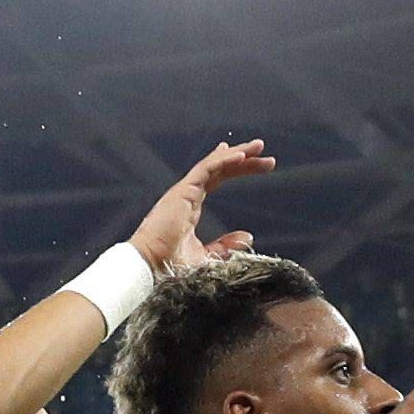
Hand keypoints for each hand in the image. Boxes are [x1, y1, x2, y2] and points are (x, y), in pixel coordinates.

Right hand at [130, 136, 276, 270]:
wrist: (151, 267)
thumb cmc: (170, 265)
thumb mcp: (207, 257)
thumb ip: (226, 246)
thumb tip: (247, 236)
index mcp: (190, 206)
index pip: (216, 179)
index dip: (234, 169)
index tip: (253, 162)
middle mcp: (187, 194)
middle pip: (218, 168)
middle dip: (242, 158)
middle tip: (262, 149)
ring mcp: (184, 191)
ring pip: (213, 164)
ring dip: (237, 154)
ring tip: (258, 146)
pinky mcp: (182, 191)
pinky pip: (206, 169)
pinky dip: (224, 160)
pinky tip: (241, 156)